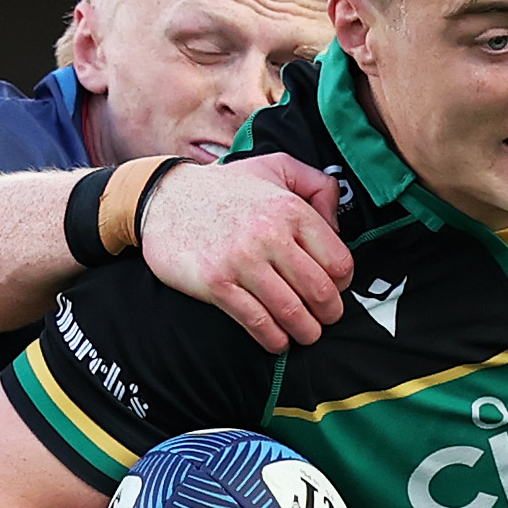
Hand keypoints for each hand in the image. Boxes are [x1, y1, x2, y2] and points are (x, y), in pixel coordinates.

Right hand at [141, 154, 350, 350]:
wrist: (165, 198)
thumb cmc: (225, 188)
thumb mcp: (276, 167)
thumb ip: (318, 185)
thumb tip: (338, 224)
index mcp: (290, 209)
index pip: (338, 261)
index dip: (343, 283)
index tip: (335, 289)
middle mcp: (270, 235)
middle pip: (320, 291)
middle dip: (330, 313)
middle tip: (325, 318)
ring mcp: (242, 261)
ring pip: (292, 311)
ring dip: (306, 331)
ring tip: (306, 334)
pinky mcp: (217, 284)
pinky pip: (257, 321)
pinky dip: (274, 338)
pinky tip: (278, 340)